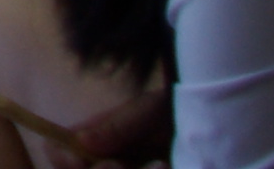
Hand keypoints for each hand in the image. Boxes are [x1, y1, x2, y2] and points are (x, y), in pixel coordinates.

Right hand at [42, 81, 170, 165]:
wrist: (213, 127)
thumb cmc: (177, 112)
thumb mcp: (149, 110)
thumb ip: (118, 126)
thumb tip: (80, 142)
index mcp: (96, 140)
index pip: (59, 152)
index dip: (64, 159)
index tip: (82, 161)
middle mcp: (105, 162)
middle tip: (120, 165)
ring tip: (160, 165)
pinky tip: (166, 167)